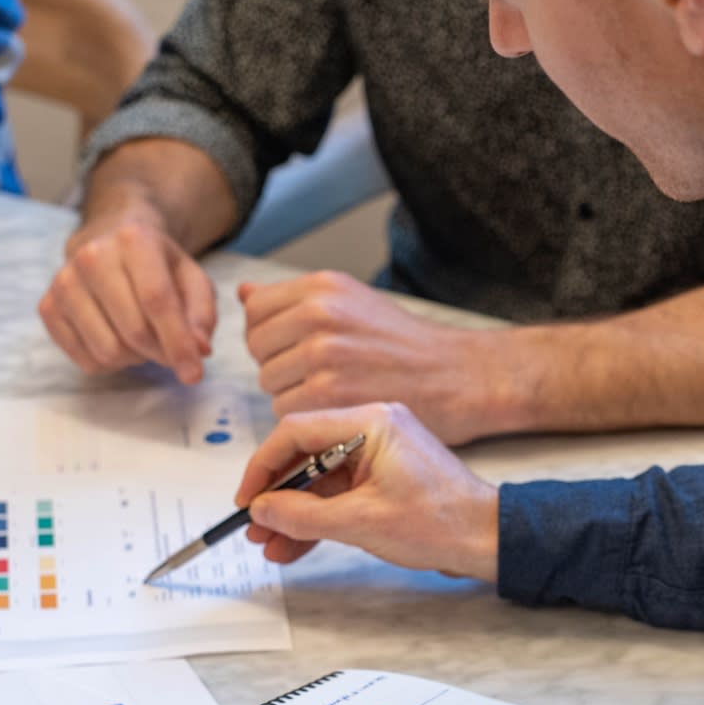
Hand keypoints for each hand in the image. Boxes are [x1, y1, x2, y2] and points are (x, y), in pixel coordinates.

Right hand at [40, 212, 216, 383]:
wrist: (109, 244)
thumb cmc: (158, 267)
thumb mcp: (192, 281)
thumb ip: (202, 315)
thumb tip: (200, 349)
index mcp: (133, 240)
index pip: (157, 300)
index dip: (178, 343)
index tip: (194, 375)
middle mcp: (92, 256)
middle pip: (133, 330)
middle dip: (159, 352)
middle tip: (169, 348)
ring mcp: (64, 282)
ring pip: (108, 350)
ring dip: (134, 357)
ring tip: (141, 338)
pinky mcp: (48, 307)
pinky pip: (86, 360)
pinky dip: (109, 363)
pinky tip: (116, 339)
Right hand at [235, 402, 499, 579]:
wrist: (488, 539)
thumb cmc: (441, 522)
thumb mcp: (362, 522)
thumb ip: (304, 515)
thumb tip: (262, 511)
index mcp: (371, 422)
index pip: (296, 431)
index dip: (263, 466)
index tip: (247, 499)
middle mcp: (373, 429)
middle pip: (305, 454)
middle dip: (277, 495)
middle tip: (254, 527)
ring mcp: (379, 453)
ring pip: (319, 479)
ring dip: (294, 512)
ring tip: (270, 544)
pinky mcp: (384, 477)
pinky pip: (338, 493)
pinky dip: (318, 518)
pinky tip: (294, 545)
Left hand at [240, 272, 496, 445]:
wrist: (458, 376)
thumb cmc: (408, 346)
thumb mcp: (353, 301)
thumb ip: (295, 300)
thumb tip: (245, 292)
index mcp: (323, 286)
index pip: (255, 310)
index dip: (271, 335)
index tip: (297, 347)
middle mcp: (319, 314)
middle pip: (258, 348)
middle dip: (281, 365)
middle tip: (322, 374)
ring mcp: (323, 354)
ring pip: (269, 382)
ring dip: (293, 394)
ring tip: (335, 390)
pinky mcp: (329, 394)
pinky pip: (286, 411)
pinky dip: (308, 418)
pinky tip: (339, 409)